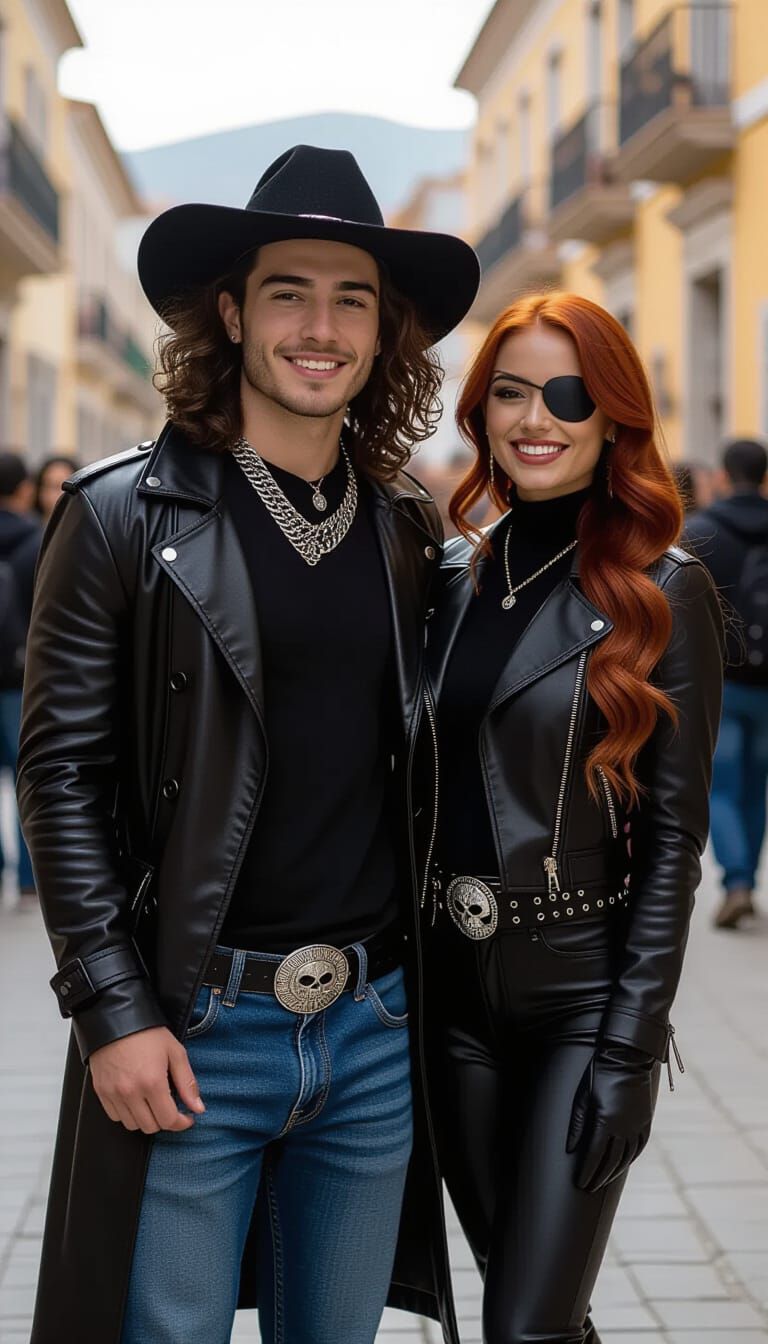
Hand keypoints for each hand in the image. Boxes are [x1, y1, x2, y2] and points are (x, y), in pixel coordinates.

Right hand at [89, 1026, 204, 1133]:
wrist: (115, 1018)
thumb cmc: (147, 1032)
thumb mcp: (175, 1052)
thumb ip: (187, 1083)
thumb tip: (198, 1108)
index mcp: (152, 1083)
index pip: (168, 1120)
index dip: (181, 1123)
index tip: (187, 1118)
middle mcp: (130, 1092)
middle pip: (150, 1126)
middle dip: (164, 1120)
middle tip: (170, 1107)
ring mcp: (113, 1094)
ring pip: (132, 1125)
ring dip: (145, 1119)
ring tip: (152, 1102)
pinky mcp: (101, 1092)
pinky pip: (115, 1116)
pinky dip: (127, 1113)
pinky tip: (135, 1099)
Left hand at [566, 1042, 660, 1192]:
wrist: (626, 1058)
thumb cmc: (598, 1074)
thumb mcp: (582, 1096)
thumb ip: (577, 1125)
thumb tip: (570, 1149)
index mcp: (605, 1122)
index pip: (594, 1156)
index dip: (587, 1172)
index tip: (580, 1183)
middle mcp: (624, 1127)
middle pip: (611, 1161)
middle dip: (599, 1177)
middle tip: (590, 1187)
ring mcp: (637, 1125)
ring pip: (626, 1157)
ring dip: (614, 1172)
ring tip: (604, 1181)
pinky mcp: (646, 1121)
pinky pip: (639, 1147)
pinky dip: (630, 1159)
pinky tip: (623, 1165)